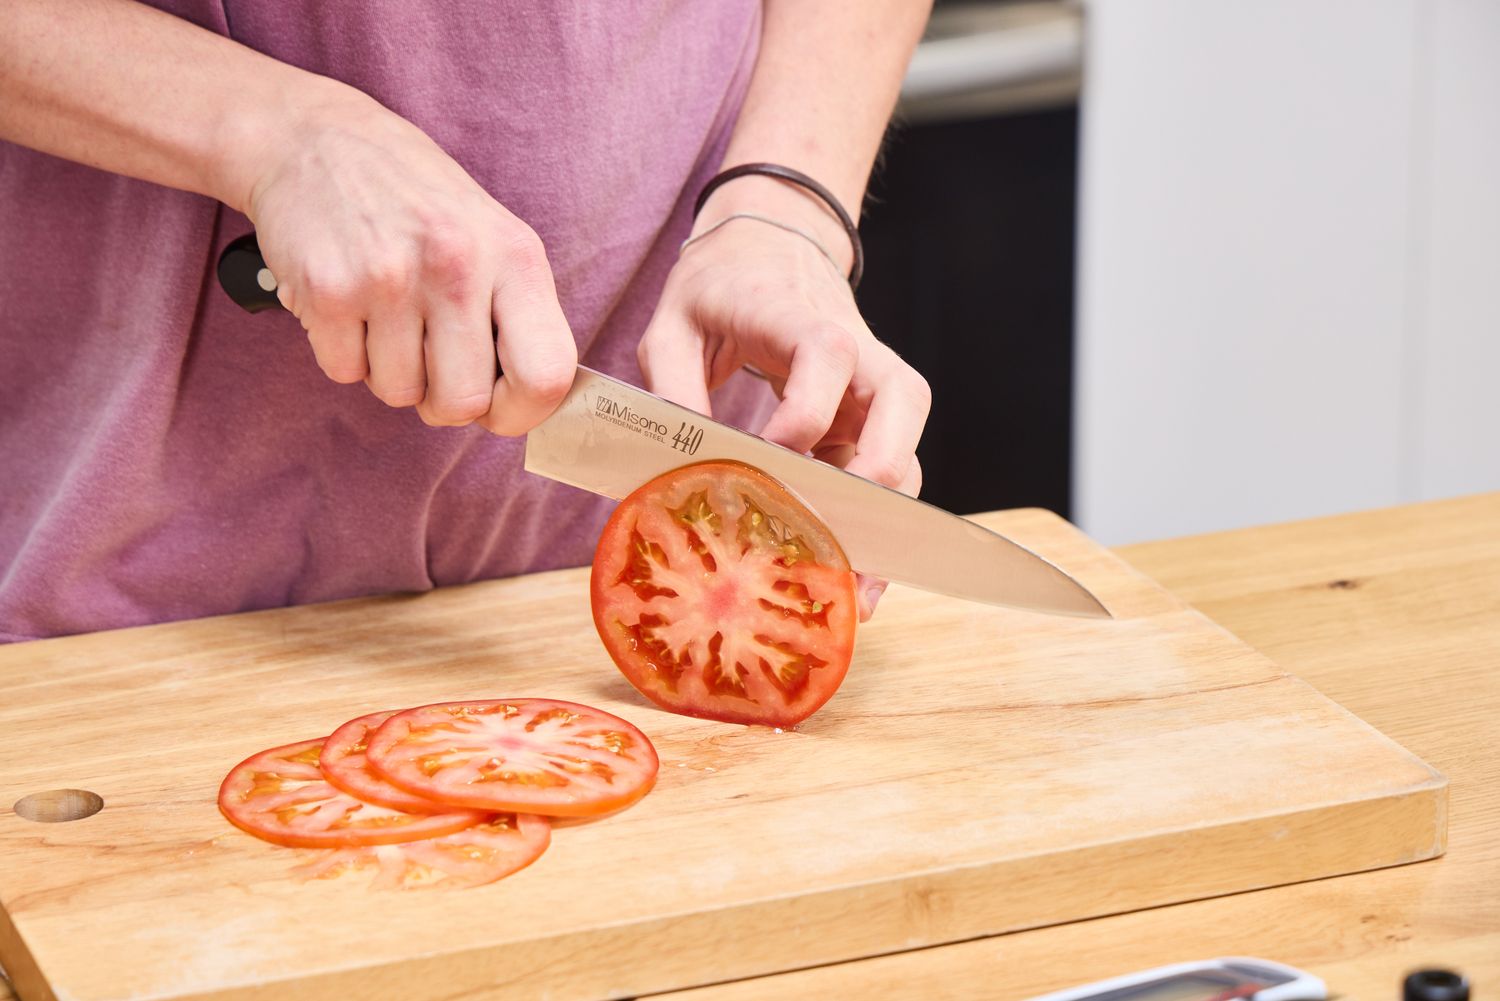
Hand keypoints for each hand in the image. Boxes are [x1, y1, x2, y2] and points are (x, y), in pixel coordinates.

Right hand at [244, 92, 574, 432]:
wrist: (316, 139)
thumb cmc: (417, 203)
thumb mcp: (492, 238)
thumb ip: (517, 316)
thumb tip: (530, 404)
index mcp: (515, 256)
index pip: (546, 377)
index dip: (521, 412)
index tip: (498, 404)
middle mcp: (458, 265)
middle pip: (464, 403)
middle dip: (443, 399)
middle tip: (429, 358)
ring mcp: (389, 278)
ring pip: (400, 394)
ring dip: (390, 370)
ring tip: (386, 314)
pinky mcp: (327, 290)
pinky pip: (345, 373)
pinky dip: (344, 353)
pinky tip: (348, 304)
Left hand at [637, 178, 931, 618]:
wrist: (771, 245)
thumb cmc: (717, 289)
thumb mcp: (674, 324)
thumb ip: (673, 388)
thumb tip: (676, 467)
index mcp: (801, 316)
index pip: (827, 351)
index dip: (807, 408)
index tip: (772, 456)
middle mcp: (860, 351)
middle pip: (898, 406)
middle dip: (867, 481)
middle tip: (828, 542)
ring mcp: (878, 388)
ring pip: (906, 451)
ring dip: (884, 522)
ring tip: (855, 590)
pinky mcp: (877, 422)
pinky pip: (893, 475)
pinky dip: (879, 528)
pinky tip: (859, 580)